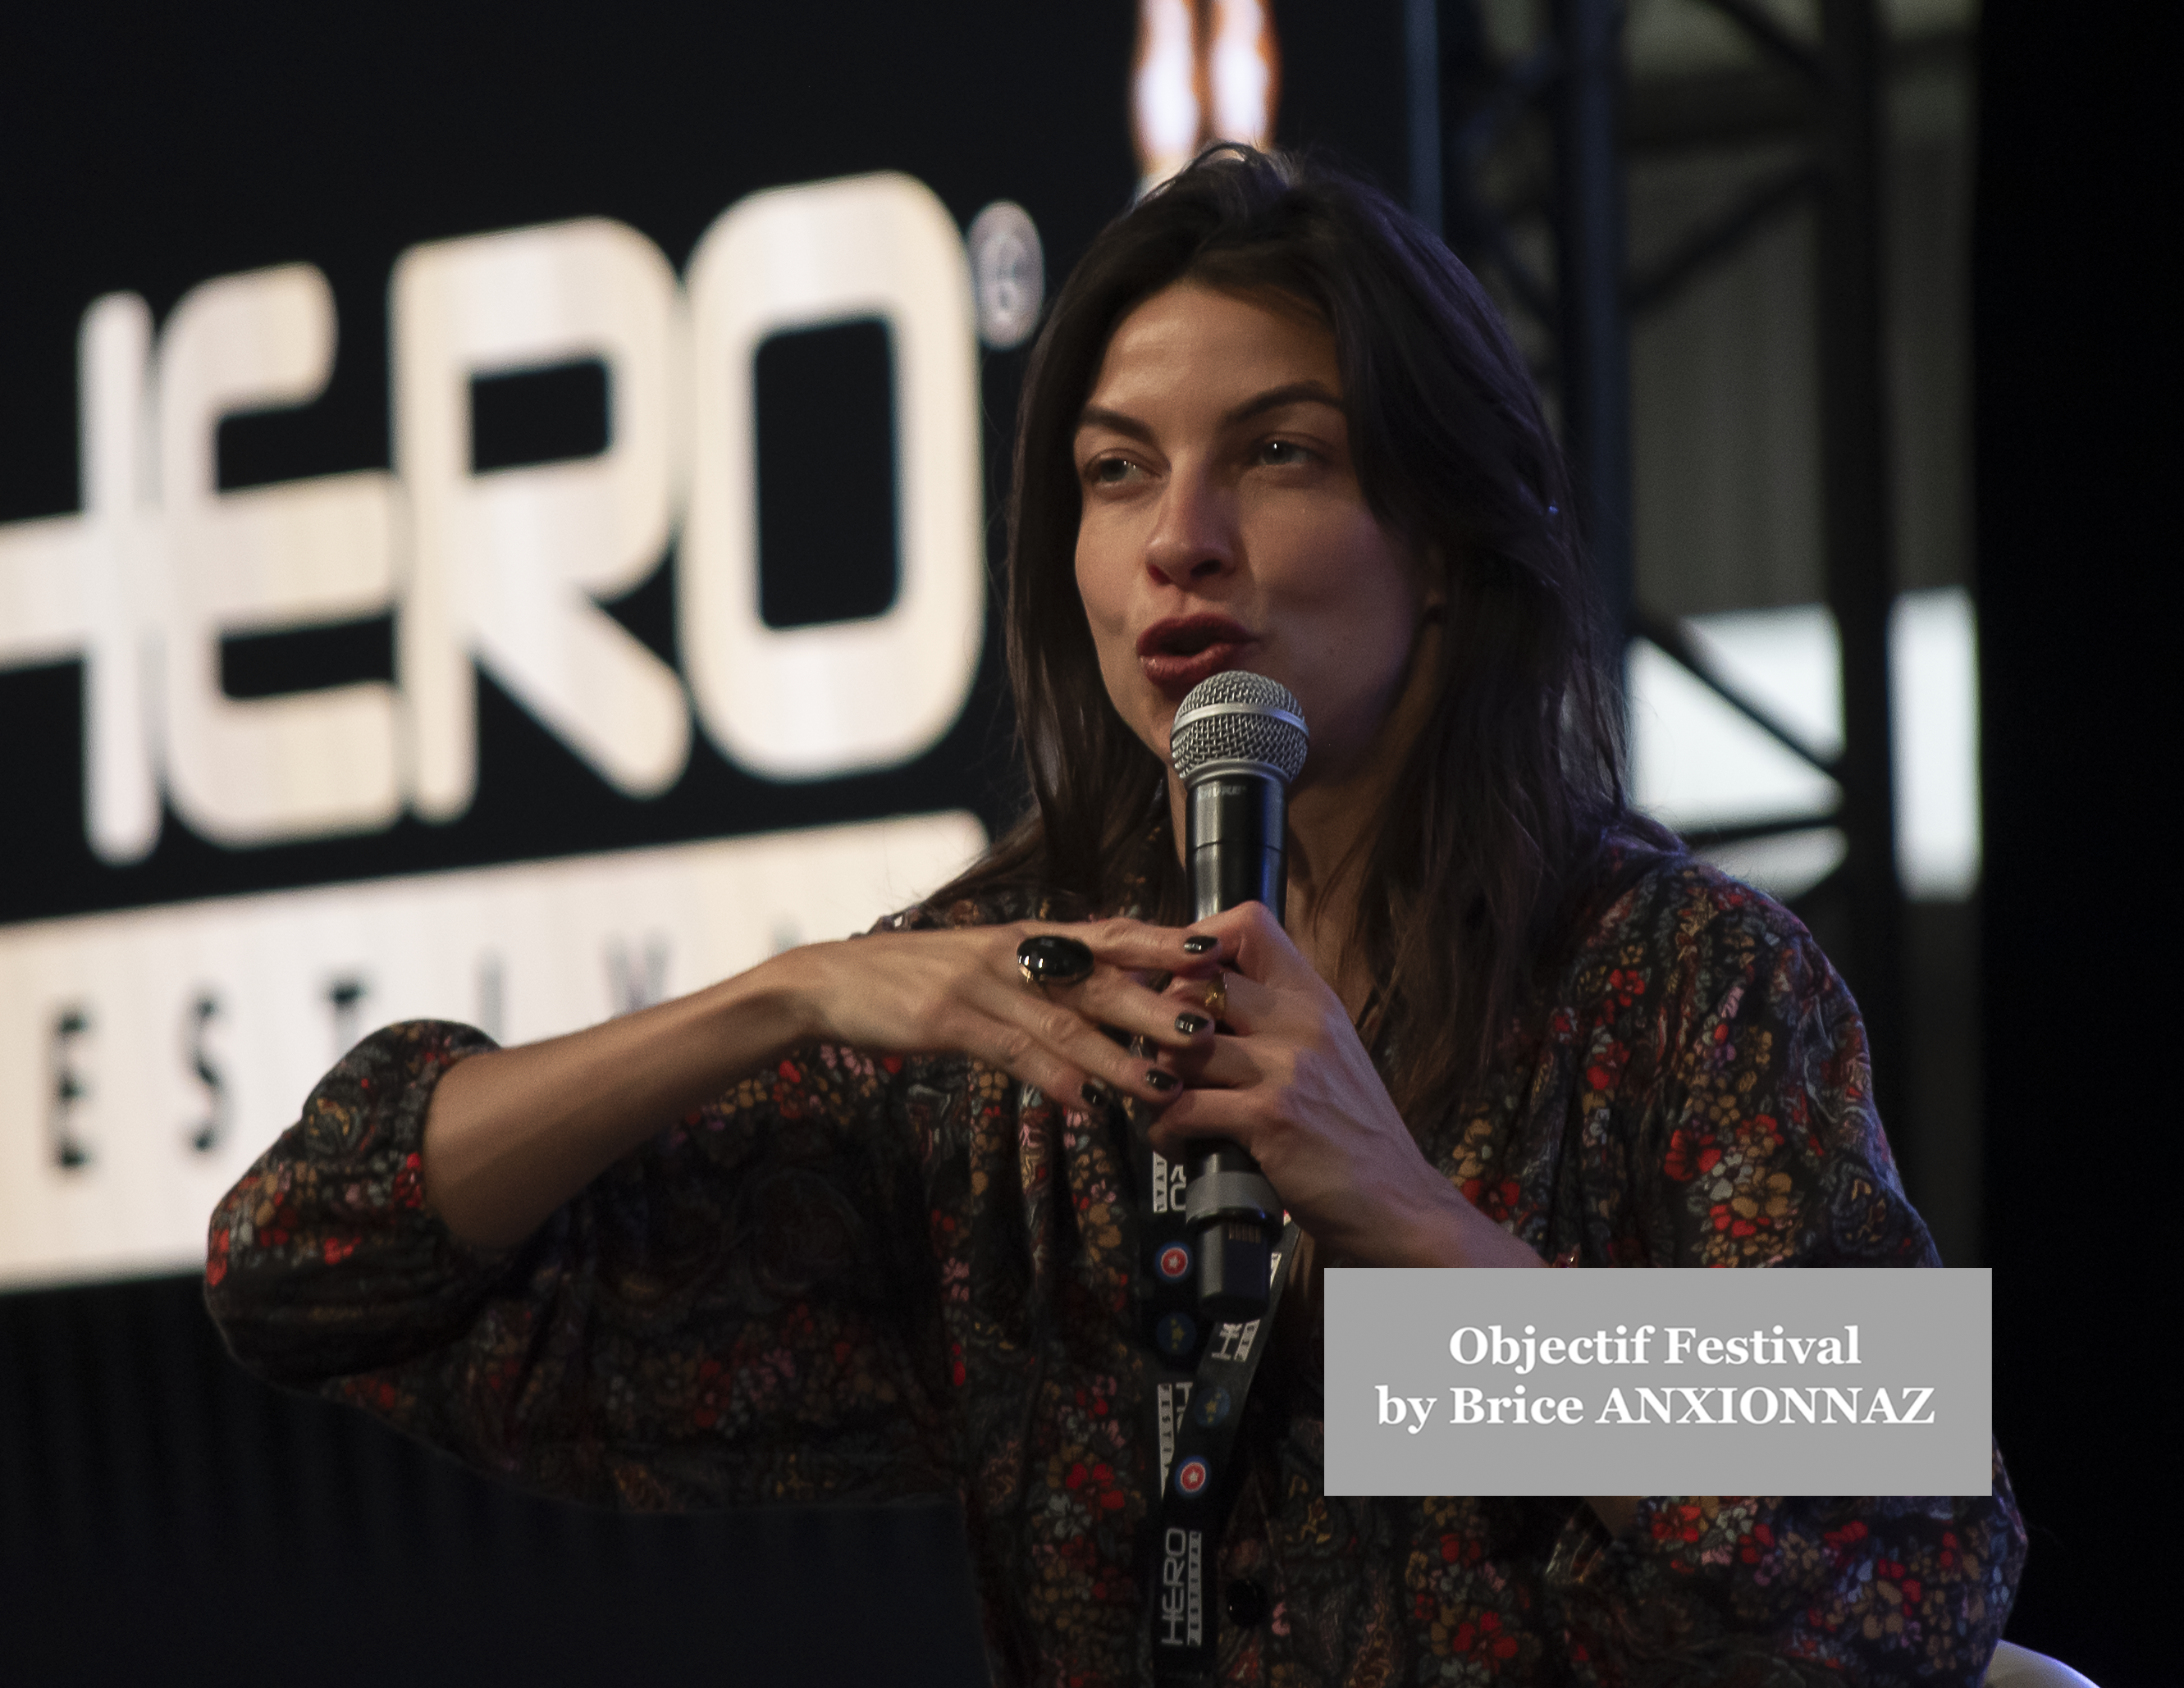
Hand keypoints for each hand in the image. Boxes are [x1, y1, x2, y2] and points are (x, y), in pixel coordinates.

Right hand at [774, 918, 1220, 1111]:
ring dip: (1118, 1056)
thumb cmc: (915, 977)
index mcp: (1029, 938)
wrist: (832, 981)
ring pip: (1065, 1023)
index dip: (1166, 942)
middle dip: (1161, 1004)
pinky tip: (1082, 1101)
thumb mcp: (988, 967)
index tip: (1218, 953)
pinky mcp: (949, 1018)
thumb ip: (1044, 981)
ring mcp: (982, 984)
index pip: (1112, 934)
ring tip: (1162, 1086)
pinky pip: (1010, 1050)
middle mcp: (1015, 953)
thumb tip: (1104, 1004)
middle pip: (1102, 978)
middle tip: (1214, 1028)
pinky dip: (1049, 1076)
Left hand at [1145, 902, 1542, 1268]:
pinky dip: (1165, 1130)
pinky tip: (1179, 1143)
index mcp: (1313, 998)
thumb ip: (1279, 1018)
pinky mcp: (1269, 1119)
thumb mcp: (1329, 1051)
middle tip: (1164, 1060)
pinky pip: (1181, 1108)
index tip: (1182, 983)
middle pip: (1192, 987)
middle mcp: (1300, 1022)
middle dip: (1160, 1025)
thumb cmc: (1354, 1132)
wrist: (1397, 1200)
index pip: (1248, 924)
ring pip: (1178, 1048)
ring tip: (1166, 1107)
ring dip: (1157, 1082)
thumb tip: (1209, 996)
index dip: (1197, 944)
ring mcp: (1285, 1069)